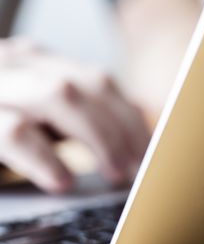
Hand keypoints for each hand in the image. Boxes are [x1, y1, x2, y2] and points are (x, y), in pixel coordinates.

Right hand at [0, 38, 150, 192]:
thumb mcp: (31, 115)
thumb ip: (71, 117)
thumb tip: (130, 140)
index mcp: (36, 62)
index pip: (99, 80)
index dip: (131, 117)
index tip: (151, 150)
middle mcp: (18, 63)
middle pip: (90, 83)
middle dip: (125, 128)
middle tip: (140, 166)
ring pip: (59, 94)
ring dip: (99, 136)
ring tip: (115, 172)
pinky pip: (14, 131)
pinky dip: (44, 158)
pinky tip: (62, 181)